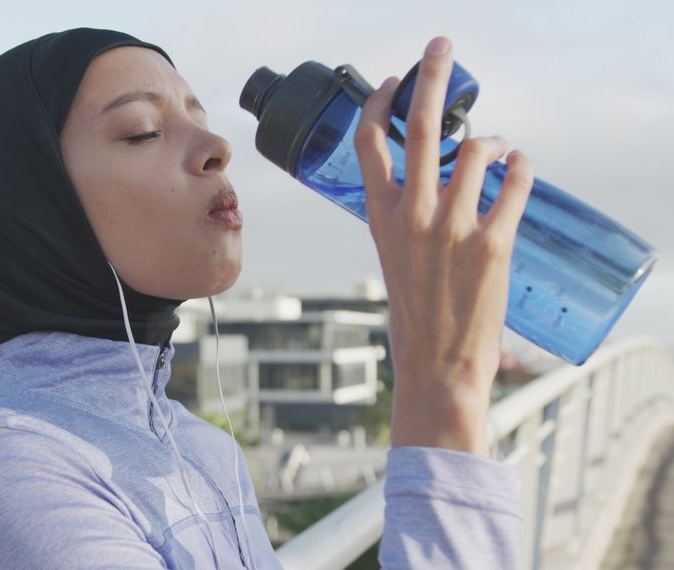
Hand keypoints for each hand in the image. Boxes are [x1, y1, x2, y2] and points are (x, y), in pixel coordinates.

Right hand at [353, 36, 534, 455]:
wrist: (435, 366)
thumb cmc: (413, 317)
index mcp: (379, 218)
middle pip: (422, 126)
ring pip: (476, 148)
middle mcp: (412, 214)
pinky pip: (515, 183)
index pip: (369, 143)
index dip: (379, 104)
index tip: (394, 81)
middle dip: (432, 76)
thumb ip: (404, 222)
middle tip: (442, 46)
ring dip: (491, 139)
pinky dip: (522, 167)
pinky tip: (521, 168)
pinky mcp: (492, 243)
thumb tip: (431, 192)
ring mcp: (453, 227)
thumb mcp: (392, 260)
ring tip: (496, 150)